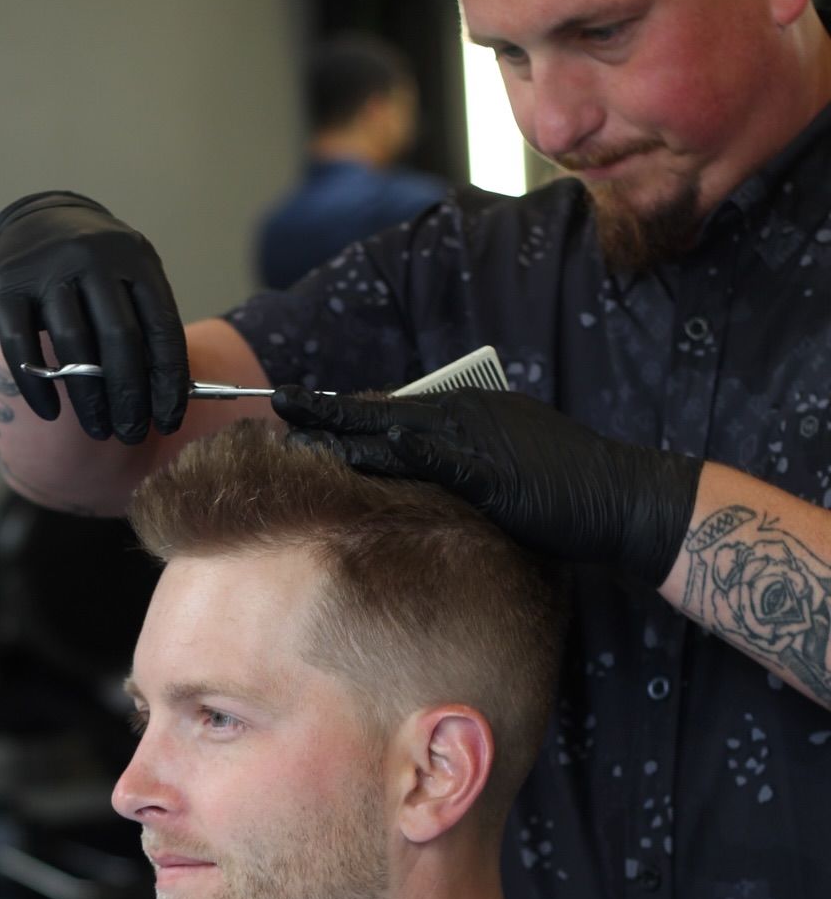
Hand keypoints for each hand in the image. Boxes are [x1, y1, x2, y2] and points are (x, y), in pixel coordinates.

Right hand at [0, 191, 188, 444]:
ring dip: (89, 400)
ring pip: (72, 348)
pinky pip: (21, 347)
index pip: (161, 329)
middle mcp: (92, 258)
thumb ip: (146, 323)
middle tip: (132, 434)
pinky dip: (38, 386)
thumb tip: (164, 397)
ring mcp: (45, 269)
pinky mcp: (4, 286)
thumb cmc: (96, 266)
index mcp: (135, 258)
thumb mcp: (131, 276)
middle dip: (130, 398)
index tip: (168, 421)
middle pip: (119, 341)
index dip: (169, 382)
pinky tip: (52, 413)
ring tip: (99, 430)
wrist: (36, 218)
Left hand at [271, 385, 702, 586]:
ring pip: (396, 428)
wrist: (620, 497)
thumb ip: (460, 468)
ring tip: (295, 430)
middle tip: (278, 401)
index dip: (345, 410)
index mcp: (468, 411)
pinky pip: (435, 457)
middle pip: (383, 409)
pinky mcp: (491, 469)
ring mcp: (478, 437)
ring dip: (344, 429)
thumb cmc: (566, 490)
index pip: (394, 407)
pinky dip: (400, 451)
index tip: (303, 408)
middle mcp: (467, 414)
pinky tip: (366, 448)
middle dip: (327, 409)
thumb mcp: (505, 468)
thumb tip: (418, 476)